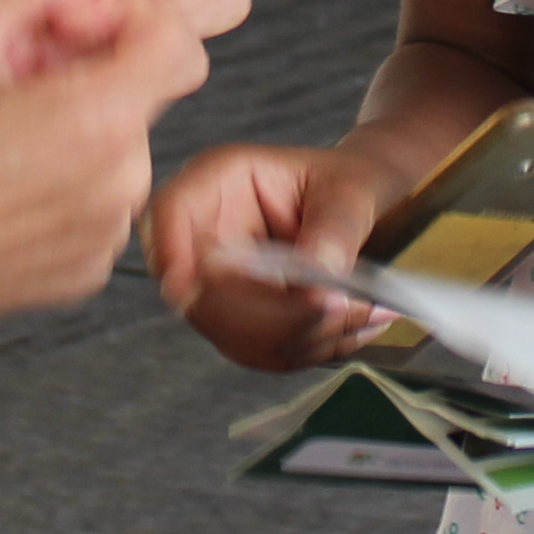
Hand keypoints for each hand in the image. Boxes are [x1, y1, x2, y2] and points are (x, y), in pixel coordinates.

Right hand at [0, 0, 213, 346]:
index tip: (71, 30)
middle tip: (14, 81)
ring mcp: (107, 233)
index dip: (130, 21)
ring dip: (77, 132)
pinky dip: (65, 188)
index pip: (178, 44)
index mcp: (98, 118)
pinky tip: (0, 186)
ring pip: (120, 153)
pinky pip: (98, 207)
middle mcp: (120, 182)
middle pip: (141, 97)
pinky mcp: (88, 270)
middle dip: (91, 76)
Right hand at [151, 140, 395, 369]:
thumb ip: (334, 231)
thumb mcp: (349, 192)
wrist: (354, 209)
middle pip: (200, 292)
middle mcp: (204, 235)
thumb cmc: (344, 184)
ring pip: (232, 332)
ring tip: (363, 313)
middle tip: (339, 306)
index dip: (170, 249)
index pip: (170, 212)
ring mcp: (216, 285)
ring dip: (300, 336)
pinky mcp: (239, 321)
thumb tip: (319, 282)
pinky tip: (352, 326)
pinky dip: (308, 348)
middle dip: (273, 314)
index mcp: (217, 181)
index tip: (191, 287)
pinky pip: (261, 351)